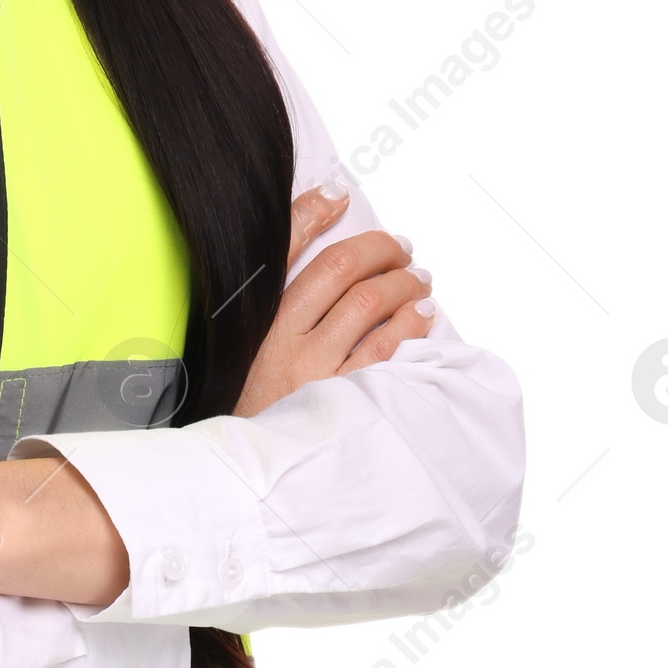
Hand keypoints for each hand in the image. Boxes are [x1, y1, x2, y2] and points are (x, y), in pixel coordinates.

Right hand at [234, 186, 434, 418]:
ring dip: (403, 282)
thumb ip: (273, 306)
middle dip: (379, 248)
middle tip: (400, 247)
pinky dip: (410, 324)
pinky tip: (422, 314)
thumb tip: (318, 252)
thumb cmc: (253, 406)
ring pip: (369, 303)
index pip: (282, 248)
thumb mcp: (245, 351)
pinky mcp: (343, 402)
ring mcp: (314, 371)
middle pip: (339, 268)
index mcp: (251, 321)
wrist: (250, 472)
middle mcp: (280, 340)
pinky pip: (388, 351)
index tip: (338, 194)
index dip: (312, 211)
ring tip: (419, 278)